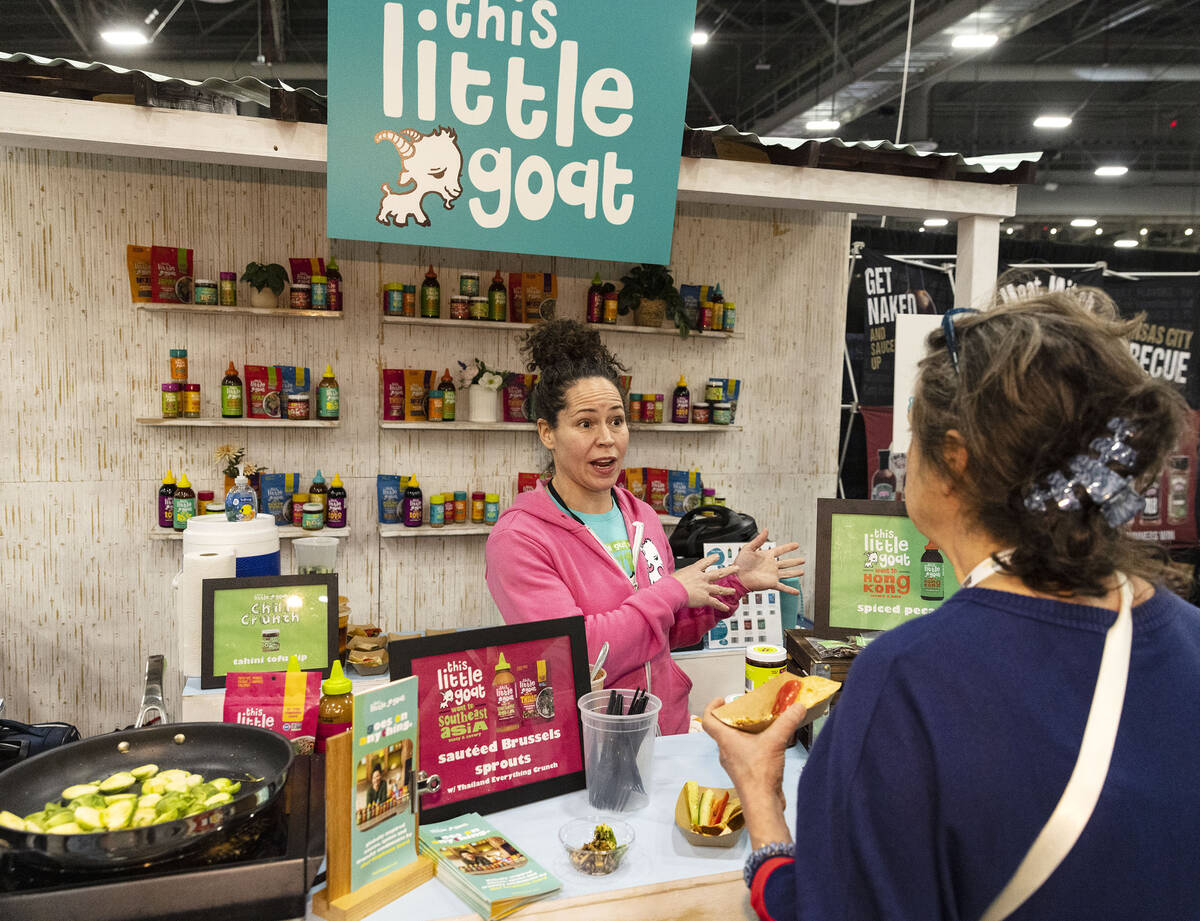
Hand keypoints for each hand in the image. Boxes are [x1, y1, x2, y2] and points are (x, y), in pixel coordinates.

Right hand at [670, 554, 738, 611]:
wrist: (672, 590)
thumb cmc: (670, 583)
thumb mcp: (676, 574)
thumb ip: (679, 576)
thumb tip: (675, 578)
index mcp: (694, 570)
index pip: (705, 562)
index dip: (712, 559)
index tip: (717, 556)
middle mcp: (702, 578)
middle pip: (718, 573)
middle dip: (729, 570)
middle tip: (736, 568)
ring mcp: (705, 588)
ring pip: (719, 589)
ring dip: (727, 590)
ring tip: (733, 591)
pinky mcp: (705, 598)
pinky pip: (715, 603)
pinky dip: (721, 606)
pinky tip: (726, 608)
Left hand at [702, 696, 809, 847]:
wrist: (762, 804)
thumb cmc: (759, 774)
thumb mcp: (775, 741)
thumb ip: (787, 721)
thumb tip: (797, 707)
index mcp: (726, 740)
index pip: (709, 721)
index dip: (712, 707)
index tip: (722, 700)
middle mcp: (726, 752)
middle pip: (723, 731)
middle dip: (734, 718)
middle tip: (748, 711)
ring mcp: (735, 764)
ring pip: (735, 743)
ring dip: (745, 733)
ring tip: (761, 725)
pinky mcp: (745, 774)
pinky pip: (746, 755)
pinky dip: (754, 747)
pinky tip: (769, 745)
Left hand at [733, 530, 805, 592]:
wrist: (737, 577)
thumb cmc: (739, 563)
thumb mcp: (748, 548)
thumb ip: (758, 540)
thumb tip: (766, 530)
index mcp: (766, 556)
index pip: (780, 550)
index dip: (788, 547)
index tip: (796, 545)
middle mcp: (771, 565)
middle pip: (786, 562)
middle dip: (794, 561)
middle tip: (802, 560)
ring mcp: (772, 575)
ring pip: (787, 573)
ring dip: (795, 573)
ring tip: (802, 572)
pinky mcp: (771, 583)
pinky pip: (783, 587)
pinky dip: (790, 589)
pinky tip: (796, 592)